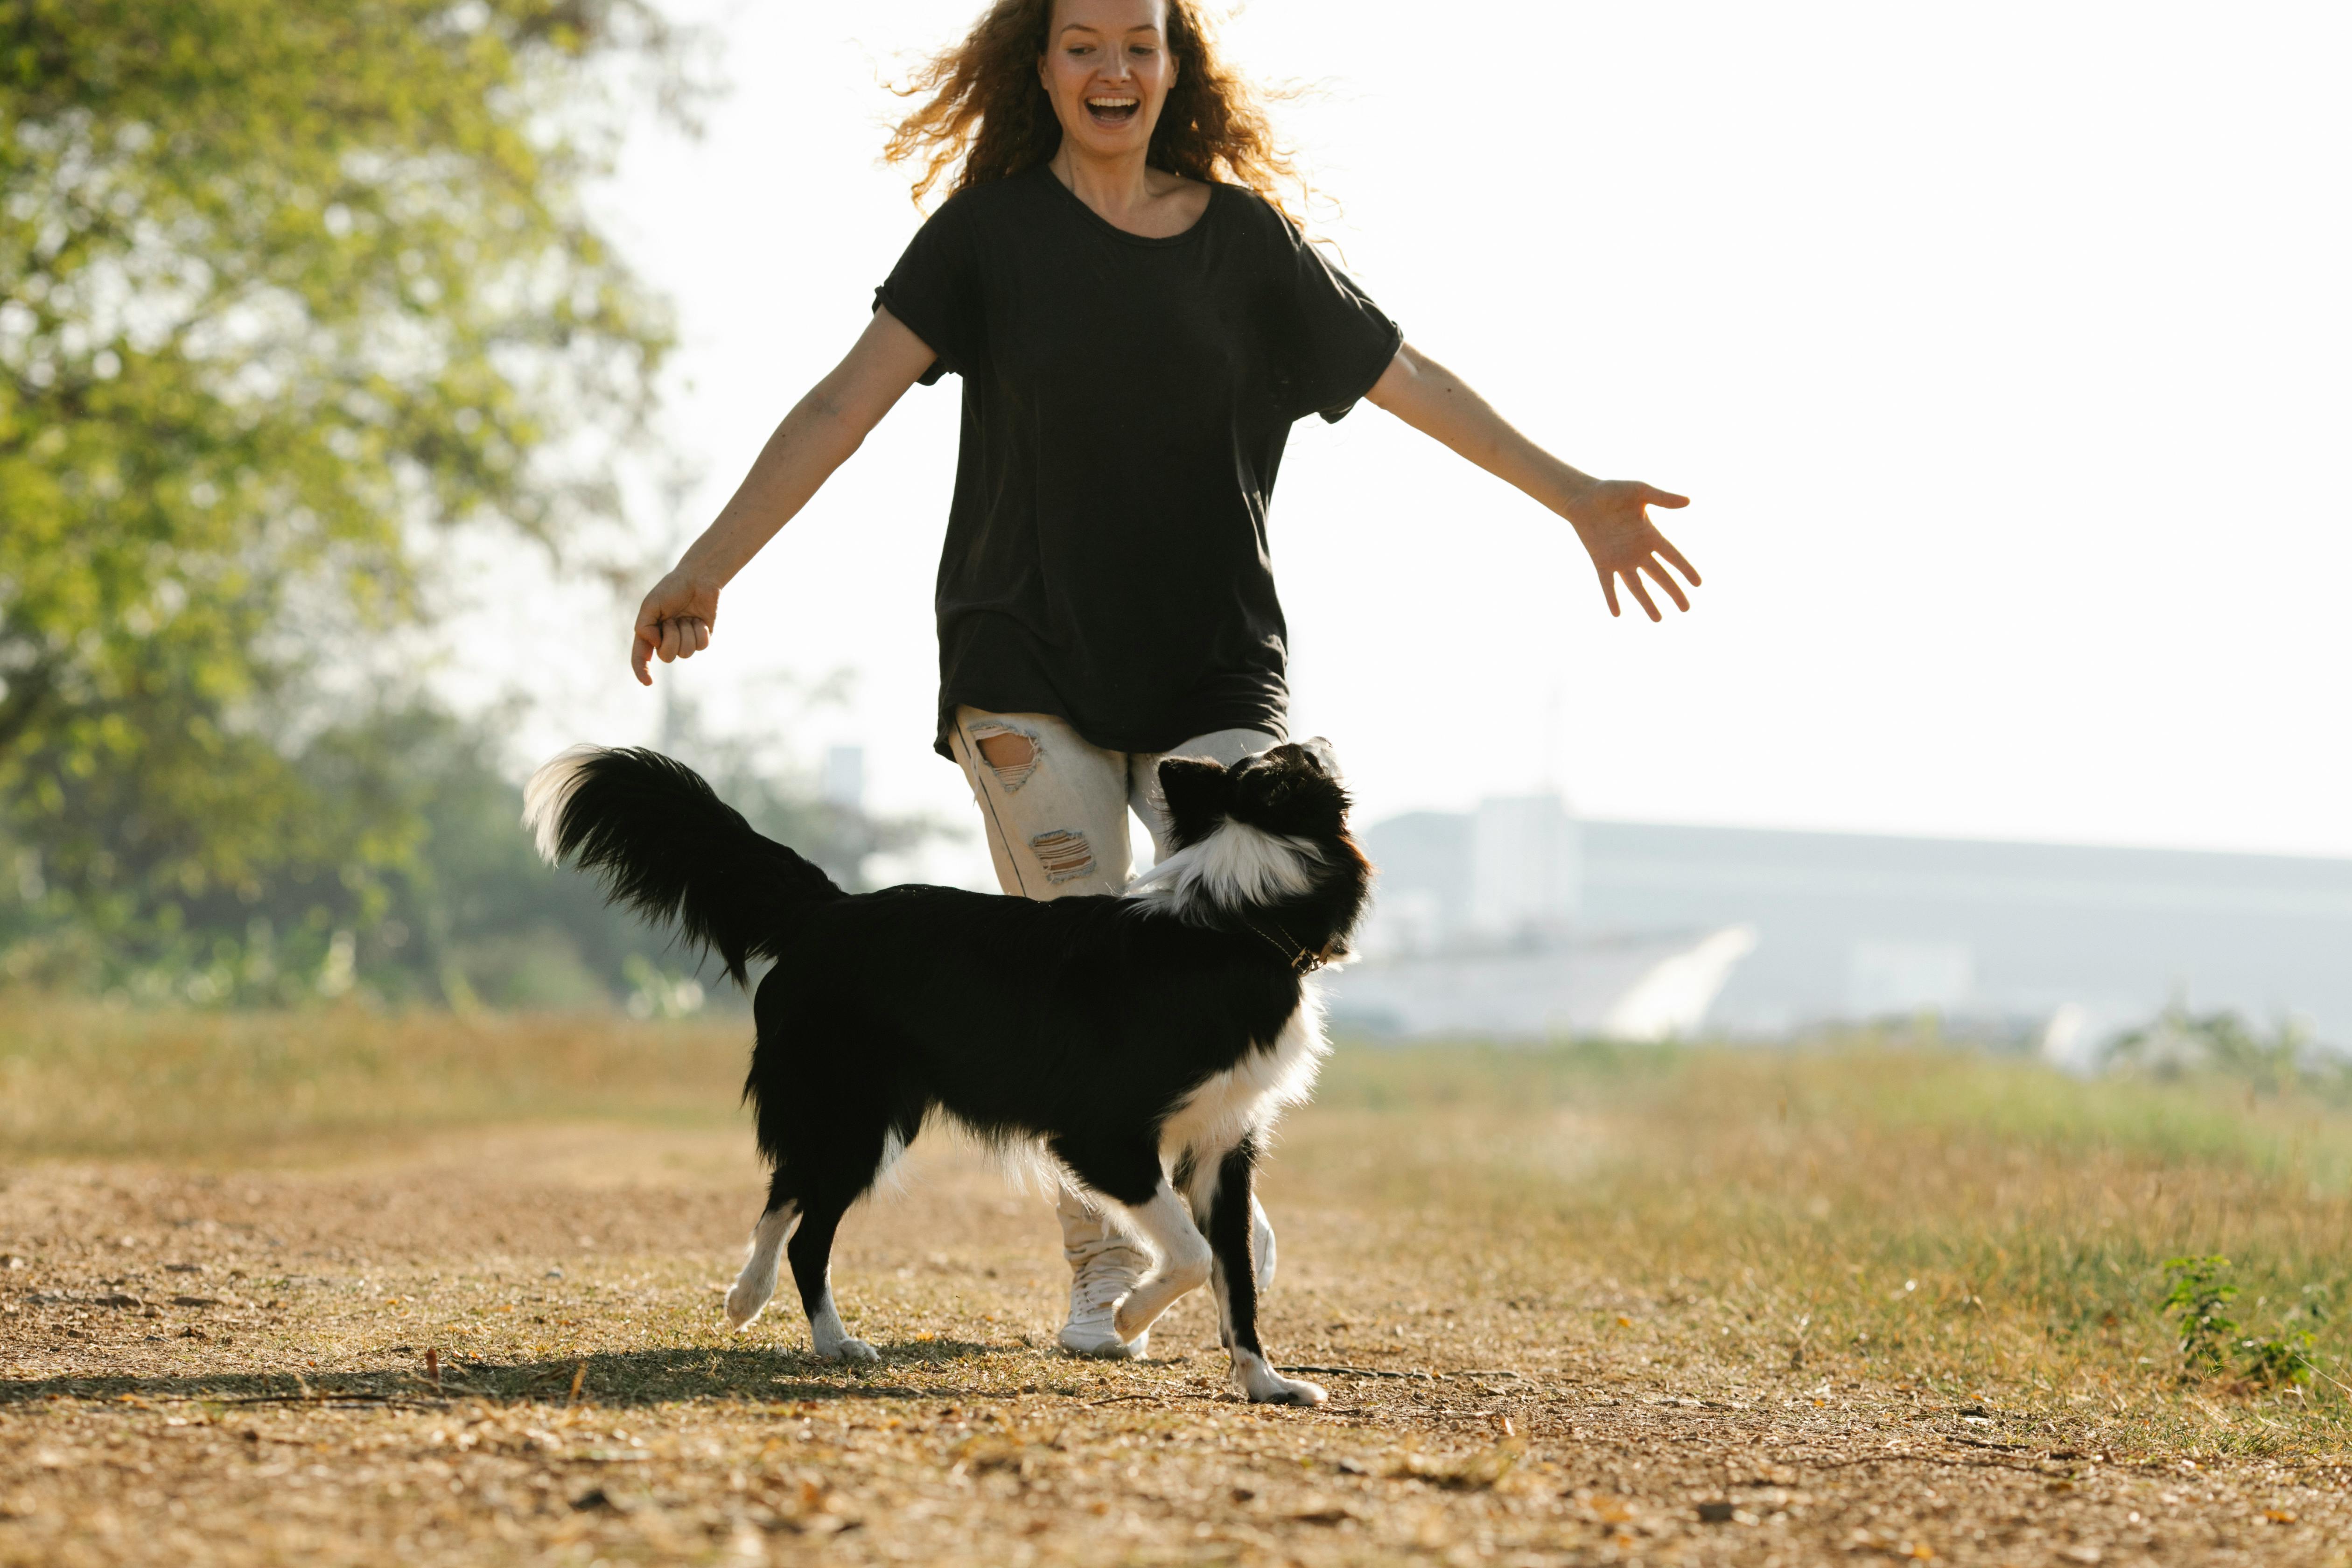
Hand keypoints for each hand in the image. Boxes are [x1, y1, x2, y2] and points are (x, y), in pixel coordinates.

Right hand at [630, 567, 718, 685]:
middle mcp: (666, 640)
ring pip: (685, 653)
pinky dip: (700, 631)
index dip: (642, 670)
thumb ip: (645, 625)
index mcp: (650, 632)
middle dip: (671, 638)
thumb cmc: (671, 590)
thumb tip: (654, 644)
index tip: (648, 682)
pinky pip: (701, 646)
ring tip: (687, 617)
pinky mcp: (701, 638)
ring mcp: (684, 640)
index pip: (641, 656)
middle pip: (666, 657)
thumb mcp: (651, 604)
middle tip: (673, 620)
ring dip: (686, 632)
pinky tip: (699, 619)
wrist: (697, 579)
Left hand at [1559, 479, 1697, 620]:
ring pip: (1636, 586)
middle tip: (1686, 609)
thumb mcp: (1640, 491)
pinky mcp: (1601, 562)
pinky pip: (1607, 584)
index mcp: (1650, 535)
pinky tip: (1616, 614)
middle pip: (1660, 576)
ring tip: (1658, 620)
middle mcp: (1637, 551)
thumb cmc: (1612, 491)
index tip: (1698, 584)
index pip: (1673, 557)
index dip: (1685, 570)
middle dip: (1673, 592)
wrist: (1583, 496)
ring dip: (1647, 603)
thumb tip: (1688, 501)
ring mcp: (1619, 558)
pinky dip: (1611, 598)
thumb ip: (1662, 498)